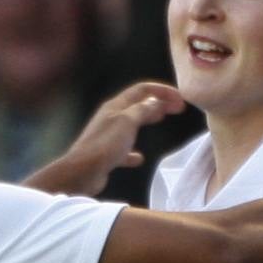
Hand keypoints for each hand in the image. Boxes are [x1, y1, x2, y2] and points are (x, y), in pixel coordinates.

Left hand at [26, 82, 187, 195]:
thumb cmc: (105, 145)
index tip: (180, 99)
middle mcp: (111, 118)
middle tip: (176, 108)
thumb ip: (143, 110)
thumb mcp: (128, 122)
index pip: (142, 90)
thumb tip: (155, 101)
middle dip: (158, 103)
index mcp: (116, 106)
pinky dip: (133, 152)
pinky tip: (139, 159)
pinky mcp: (106, 155)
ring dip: (147, 120)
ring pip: (131, 124)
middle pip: (138, 105)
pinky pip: (123, 149)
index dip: (162, 91)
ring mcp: (108, 136)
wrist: (82, 172)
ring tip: (161, 120)